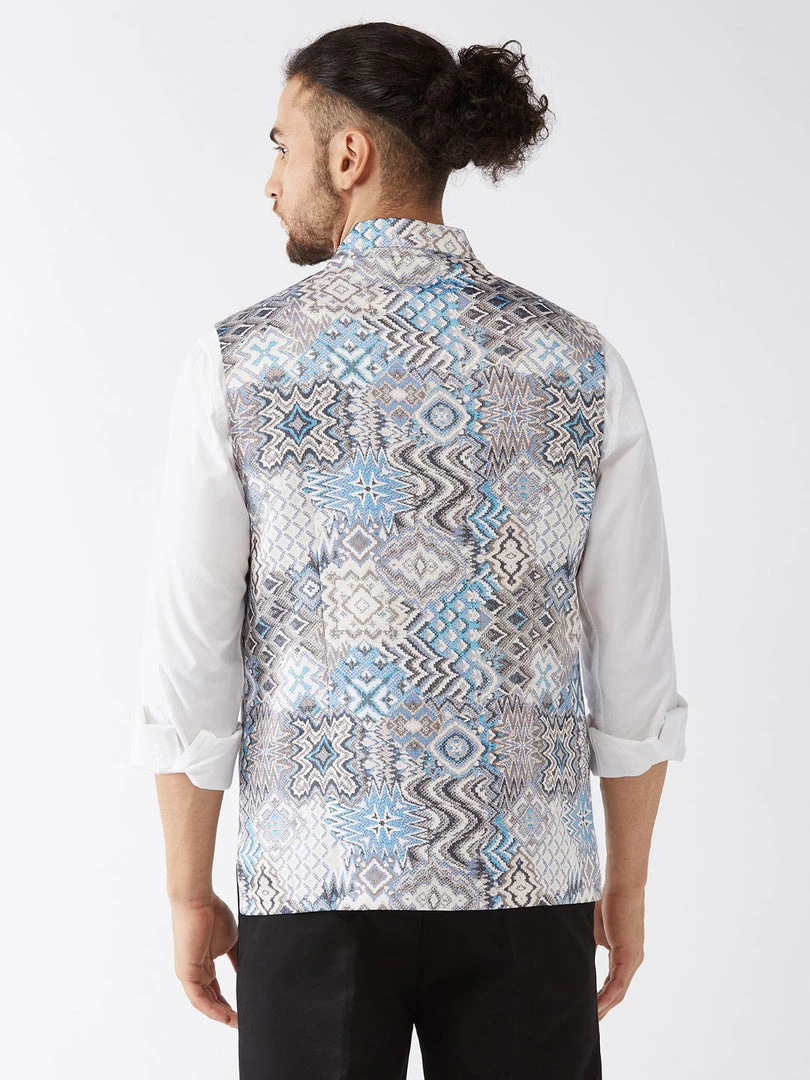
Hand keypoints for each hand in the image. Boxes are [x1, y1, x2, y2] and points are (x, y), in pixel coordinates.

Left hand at [170, 893, 238, 1027]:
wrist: (198, 901)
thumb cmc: (213, 913)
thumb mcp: (231, 941)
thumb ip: (237, 959)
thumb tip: (247, 973)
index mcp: (205, 965)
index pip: (216, 991)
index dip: (230, 1003)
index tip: (244, 1011)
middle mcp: (196, 973)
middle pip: (211, 1000)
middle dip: (227, 1013)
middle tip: (243, 1022)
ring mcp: (189, 974)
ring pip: (205, 1002)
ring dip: (220, 1015)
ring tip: (237, 1023)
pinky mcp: (186, 973)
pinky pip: (198, 998)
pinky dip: (212, 1009)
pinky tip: (225, 1016)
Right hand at [593, 886, 644, 1020]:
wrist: (622, 885)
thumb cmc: (610, 900)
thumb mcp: (599, 928)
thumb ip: (596, 943)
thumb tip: (584, 951)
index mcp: (626, 954)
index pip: (614, 982)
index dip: (603, 996)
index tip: (590, 1006)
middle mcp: (633, 960)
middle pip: (618, 992)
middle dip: (604, 1008)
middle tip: (589, 1021)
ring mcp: (632, 959)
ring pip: (618, 992)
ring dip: (604, 1007)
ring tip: (591, 1020)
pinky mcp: (628, 956)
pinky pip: (616, 984)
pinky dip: (605, 998)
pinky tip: (595, 1007)